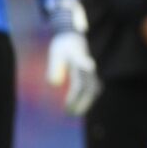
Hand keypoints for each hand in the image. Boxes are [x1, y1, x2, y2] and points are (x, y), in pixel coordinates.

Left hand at [44, 0, 99, 115]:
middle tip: (70, 113)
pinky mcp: (91, 74)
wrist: (74, 34)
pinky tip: (78, 106)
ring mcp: (92, 70)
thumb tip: (54, 84)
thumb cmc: (64, 44)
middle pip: (89, 88)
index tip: (69, 105)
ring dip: (85, 102)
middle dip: (81, 102)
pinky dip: (87, 98)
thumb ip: (55, 67)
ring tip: (74, 112)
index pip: (81, 80)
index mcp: (80, 61)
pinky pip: (92, 88)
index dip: (76, 95)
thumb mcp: (56, 52)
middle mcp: (89, 67)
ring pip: (93, 89)